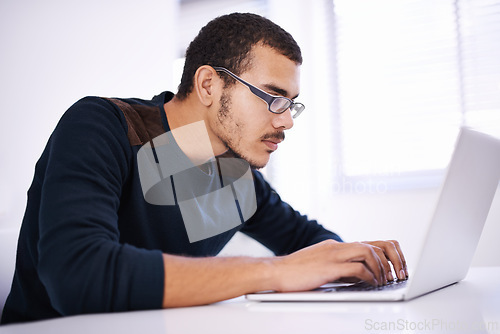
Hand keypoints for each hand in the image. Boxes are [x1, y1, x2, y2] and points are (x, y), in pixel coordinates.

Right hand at [271, 240, 404, 291]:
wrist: (275, 271)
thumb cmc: (295, 272)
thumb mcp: (321, 266)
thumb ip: (339, 267)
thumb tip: (358, 276)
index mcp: (335, 246)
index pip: (368, 243)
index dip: (385, 255)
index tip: (393, 268)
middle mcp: (336, 247)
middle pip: (374, 244)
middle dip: (390, 260)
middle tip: (395, 275)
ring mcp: (333, 255)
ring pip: (368, 252)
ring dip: (381, 268)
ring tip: (384, 281)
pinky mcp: (328, 267)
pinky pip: (357, 268)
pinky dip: (369, 276)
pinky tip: (371, 284)